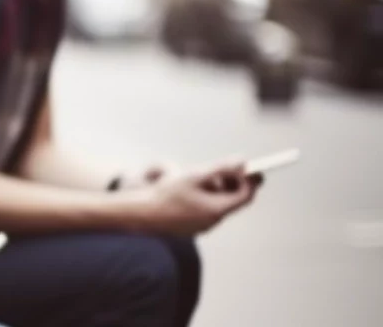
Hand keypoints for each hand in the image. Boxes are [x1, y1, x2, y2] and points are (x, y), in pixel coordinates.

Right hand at [127, 161, 258, 235]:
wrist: (141, 214)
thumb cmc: (164, 195)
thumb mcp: (194, 176)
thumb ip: (221, 168)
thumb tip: (243, 162)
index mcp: (216, 210)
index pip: (246, 196)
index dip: (249, 180)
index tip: (247, 168)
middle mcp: (213, 221)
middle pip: (233, 200)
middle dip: (232, 183)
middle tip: (225, 168)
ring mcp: (202, 226)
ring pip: (218, 205)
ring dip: (216, 190)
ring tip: (201, 177)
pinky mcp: (192, 227)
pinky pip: (206, 211)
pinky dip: (205, 199)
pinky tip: (189, 190)